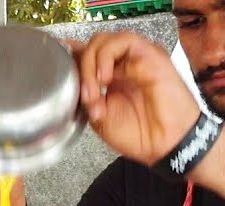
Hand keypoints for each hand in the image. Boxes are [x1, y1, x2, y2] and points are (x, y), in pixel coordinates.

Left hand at [68, 32, 202, 166]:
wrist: (166, 145)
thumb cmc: (140, 135)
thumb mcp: (99, 118)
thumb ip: (86, 96)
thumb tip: (72, 80)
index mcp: (111, 76)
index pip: (87, 54)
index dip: (72, 57)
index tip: (58, 70)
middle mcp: (123, 64)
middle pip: (92, 46)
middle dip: (81, 68)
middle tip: (85, 95)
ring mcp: (136, 57)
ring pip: (104, 40)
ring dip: (92, 63)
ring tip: (95, 89)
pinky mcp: (150, 54)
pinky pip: (123, 41)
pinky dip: (106, 57)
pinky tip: (105, 79)